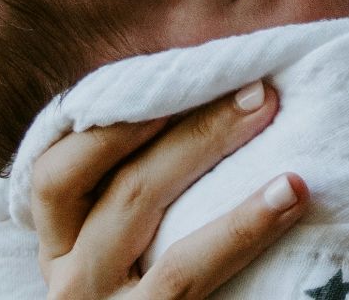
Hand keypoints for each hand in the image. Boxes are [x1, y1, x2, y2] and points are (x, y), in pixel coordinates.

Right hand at [33, 80, 307, 298]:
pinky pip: (190, 271)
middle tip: (254, 86)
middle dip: (183, 119)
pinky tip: (290, 194)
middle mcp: (65, 275)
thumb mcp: (127, 259)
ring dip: (206, 147)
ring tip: (270, 115)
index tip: (178, 73)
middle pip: (111, 174)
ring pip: (139, 204)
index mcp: (58, 246)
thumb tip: (214, 111)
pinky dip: (243, 224)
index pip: (58, 166)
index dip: (110, 116)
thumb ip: (141, 200)